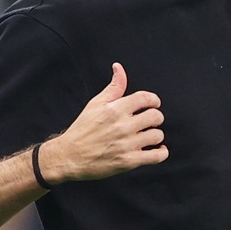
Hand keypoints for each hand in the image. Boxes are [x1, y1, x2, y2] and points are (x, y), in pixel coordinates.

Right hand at [43, 62, 167, 182]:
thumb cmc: (82, 129)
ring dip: (156, 135)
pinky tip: (158, 149)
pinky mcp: (128, 161)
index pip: (146, 98)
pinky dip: (161, 152)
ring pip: (157, 135)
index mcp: (115, 109)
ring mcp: (126, 144)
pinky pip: (156, 156)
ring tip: (149, 136)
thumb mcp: (95, 103)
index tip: (154, 104)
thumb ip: (113, 87)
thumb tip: (119, 68)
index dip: (154, 100)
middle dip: (156, 117)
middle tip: (150, 121)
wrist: (69, 156)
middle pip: (155, 116)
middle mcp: (122, 126)